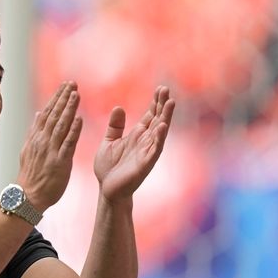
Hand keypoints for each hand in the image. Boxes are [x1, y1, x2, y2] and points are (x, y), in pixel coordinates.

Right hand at [17, 82, 82, 211]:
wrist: (27, 196)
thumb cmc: (31, 175)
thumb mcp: (28, 150)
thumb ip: (35, 131)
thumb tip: (39, 113)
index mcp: (36, 137)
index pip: (47, 113)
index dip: (56, 98)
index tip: (65, 85)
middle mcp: (42, 141)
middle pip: (54, 115)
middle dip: (64, 97)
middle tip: (73, 83)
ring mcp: (50, 151)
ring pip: (61, 125)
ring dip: (69, 109)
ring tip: (76, 94)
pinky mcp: (59, 162)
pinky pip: (67, 144)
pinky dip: (73, 131)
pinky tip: (79, 119)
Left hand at [94, 85, 174, 202]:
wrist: (106, 190)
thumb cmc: (108, 168)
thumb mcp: (109, 141)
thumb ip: (115, 126)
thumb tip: (118, 107)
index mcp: (137, 136)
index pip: (150, 116)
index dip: (155, 103)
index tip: (160, 88)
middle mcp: (145, 142)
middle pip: (157, 119)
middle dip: (162, 105)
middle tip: (166, 89)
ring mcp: (147, 152)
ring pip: (160, 131)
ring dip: (166, 117)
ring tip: (171, 102)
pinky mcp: (145, 164)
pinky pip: (155, 149)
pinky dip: (159, 138)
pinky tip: (163, 126)